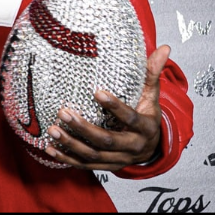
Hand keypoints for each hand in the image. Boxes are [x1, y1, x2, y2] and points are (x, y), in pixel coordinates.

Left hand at [43, 45, 169, 170]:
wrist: (150, 147)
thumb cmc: (147, 115)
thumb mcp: (152, 96)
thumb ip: (152, 73)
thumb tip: (164, 47)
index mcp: (145, 127)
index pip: (130, 118)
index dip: (115, 107)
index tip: (97, 92)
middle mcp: (133, 146)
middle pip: (107, 140)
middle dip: (83, 128)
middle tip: (63, 113)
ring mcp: (119, 160)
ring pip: (93, 155)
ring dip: (71, 144)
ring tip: (53, 129)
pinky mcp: (106, 167)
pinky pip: (85, 165)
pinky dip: (67, 159)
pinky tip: (50, 148)